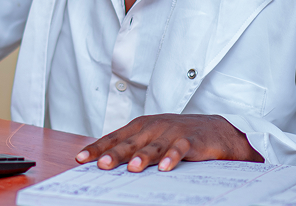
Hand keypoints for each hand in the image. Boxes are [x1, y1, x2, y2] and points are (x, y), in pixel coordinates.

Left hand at [75, 114, 262, 172]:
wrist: (216, 130)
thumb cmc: (177, 136)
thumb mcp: (152, 139)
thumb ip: (132, 148)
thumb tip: (103, 164)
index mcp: (140, 127)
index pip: (114, 138)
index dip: (96, 148)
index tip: (80, 159)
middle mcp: (153, 127)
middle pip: (130, 142)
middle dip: (114, 153)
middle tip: (100, 164)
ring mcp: (172, 132)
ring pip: (154, 146)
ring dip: (142, 156)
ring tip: (132, 168)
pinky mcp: (191, 139)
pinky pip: (180, 149)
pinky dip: (173, 157)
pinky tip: (165, 167)